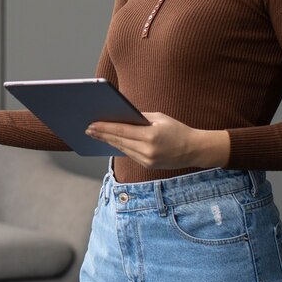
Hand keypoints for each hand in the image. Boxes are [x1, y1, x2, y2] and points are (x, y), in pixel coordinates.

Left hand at [85, 112, 229, 169]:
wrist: (194, 150)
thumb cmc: (177, 129)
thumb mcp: (159, 118)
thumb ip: (139, 117)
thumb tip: (119, 115)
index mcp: (151, 135)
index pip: (123, 131)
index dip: (105, 127)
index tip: (92, 124)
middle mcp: (148, 150)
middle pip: (119, 141)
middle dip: (102, 134)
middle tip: (87, 129)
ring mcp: (148, 160)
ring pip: (122, 149)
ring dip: (108, 141)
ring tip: (95, 134)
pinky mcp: (148, 165)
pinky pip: (129, 154)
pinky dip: (119, 147)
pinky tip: (110, 141)